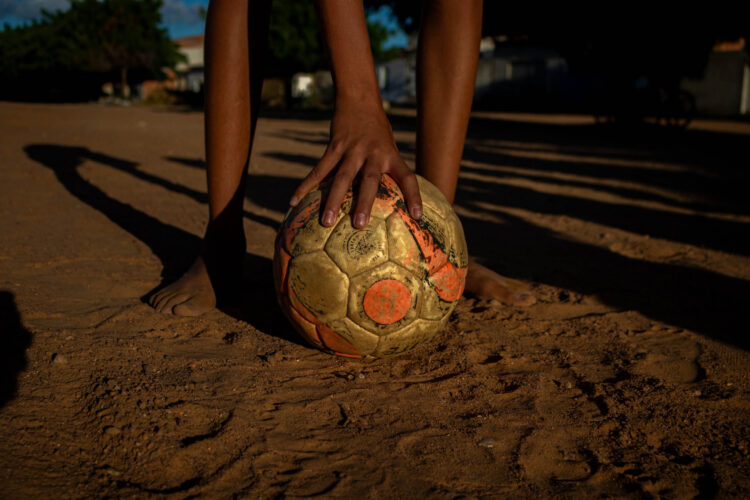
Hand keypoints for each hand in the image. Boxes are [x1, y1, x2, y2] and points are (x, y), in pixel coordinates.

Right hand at [289, 100, 422, 228]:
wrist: (359, 99)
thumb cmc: (377, 129)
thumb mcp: (388, 147)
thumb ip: (386, 169)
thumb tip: (385, 199)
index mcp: (391, 155)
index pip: (407, 177)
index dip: (414, 196)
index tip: (417, 216)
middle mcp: (373, 153)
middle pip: (369, 181)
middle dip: (364, 204)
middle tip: (359, 226)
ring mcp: (353, 149)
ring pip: (341, 178)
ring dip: (333, 200)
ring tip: (326, 222)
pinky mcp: (335, 146)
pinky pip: (320, 169)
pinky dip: (307, 186)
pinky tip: (295, 201)